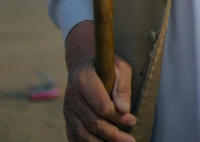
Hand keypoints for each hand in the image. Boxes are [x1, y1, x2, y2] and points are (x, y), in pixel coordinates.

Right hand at [64, 21, 135, 140]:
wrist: (83, 65)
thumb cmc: (105, 66)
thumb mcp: (120, 68)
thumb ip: (123, 87)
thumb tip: (124, 110)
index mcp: (84, 80)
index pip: (102, 106)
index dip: (118, 117)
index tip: (132, 120)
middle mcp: (72, 96)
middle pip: (93, 123)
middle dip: (113, 135)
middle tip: (130, 141)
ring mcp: (67, 109)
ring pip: (83, 134)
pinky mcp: (67, 119)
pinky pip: (75, 137)